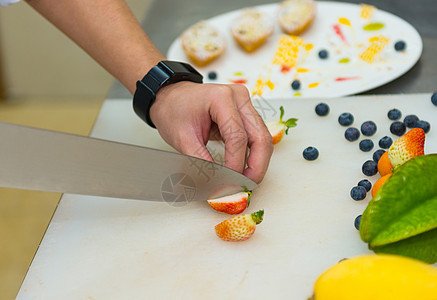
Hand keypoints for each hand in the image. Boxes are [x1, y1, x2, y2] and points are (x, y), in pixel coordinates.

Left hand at [149, 81, 272, 183]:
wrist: (171, 98)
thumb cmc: (173, 111)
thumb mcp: (183, 139)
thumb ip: (201, 162)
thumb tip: (217, 184)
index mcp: (221, 98)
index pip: (238, 137)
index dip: (236, 164)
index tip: (229, 183)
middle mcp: (239, 98)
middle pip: (260, 137)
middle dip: (256, 166)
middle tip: (245, 187)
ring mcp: (245, 104)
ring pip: (264, 138)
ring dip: (258, 163)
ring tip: (245, 181)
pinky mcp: (246, 113)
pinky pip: (257, 137)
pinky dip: (254, 155)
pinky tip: (245, 169)